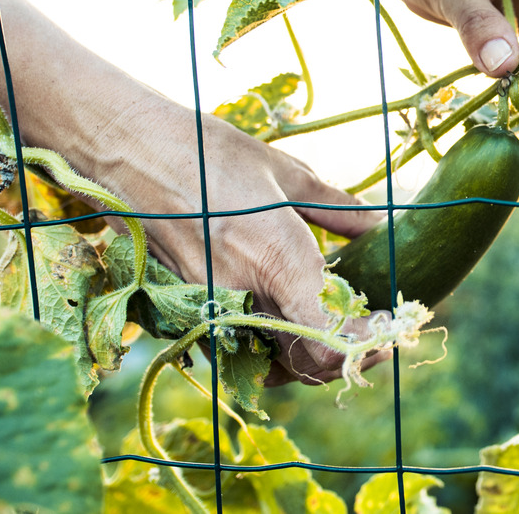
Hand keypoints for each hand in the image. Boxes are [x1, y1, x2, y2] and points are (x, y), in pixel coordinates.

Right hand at [99, 102, 388, 385]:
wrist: (128, 152)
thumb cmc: (210, 152)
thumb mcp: (286, 173)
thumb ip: (337, 209)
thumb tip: (381, 225)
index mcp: (278, 259)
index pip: (332, 337)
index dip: (369, 344)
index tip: (390, 328)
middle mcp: (245, 295)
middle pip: (310, 363)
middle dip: (351, 357)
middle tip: (376, 335)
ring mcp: (212, 309)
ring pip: (275, 366)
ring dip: (311, 361)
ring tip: (338, 332)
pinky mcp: (188, 312)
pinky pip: (238, 355)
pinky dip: (270, 355)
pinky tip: (288, 328)